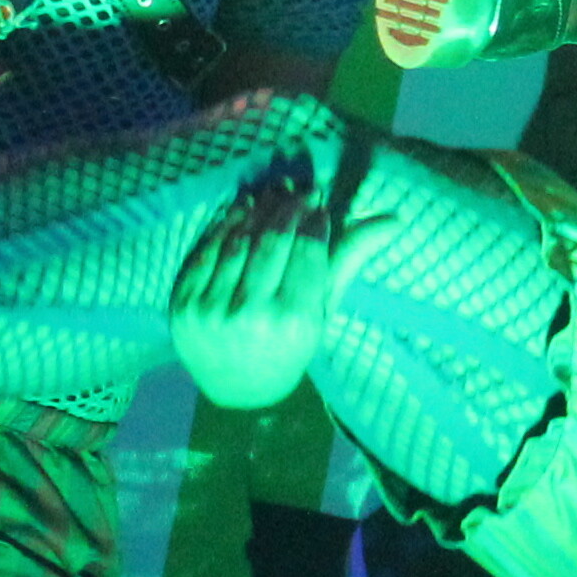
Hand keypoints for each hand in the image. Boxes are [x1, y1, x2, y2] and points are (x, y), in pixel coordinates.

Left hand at [166, 162, 336, 409]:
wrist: (236, 384)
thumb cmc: (290, 344)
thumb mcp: (323, 310)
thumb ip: (349, 260)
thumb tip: (393, 219)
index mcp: (294, 322)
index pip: (307, 252)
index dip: (314, 222)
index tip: (319, 206)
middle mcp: (252, 315)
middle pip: (272, 241)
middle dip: (288, 209)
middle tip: (298, 193)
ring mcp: (212, 309)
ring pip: (239, 241)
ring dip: (258, 210)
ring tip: (273, 195)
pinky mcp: (183, 303)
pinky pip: (207, 251)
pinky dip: (225, 225)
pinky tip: (242, 209)